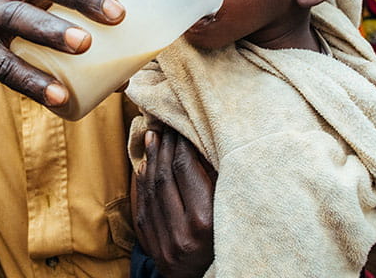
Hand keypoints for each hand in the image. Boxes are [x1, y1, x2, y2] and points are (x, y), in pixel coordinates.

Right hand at [0, 0, 135, 105]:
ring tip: (85, 45)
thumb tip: (125, 80)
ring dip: (54, 29)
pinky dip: (33, 82)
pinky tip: (59, 96)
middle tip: (118, 14)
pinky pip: (6, 67)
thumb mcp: (41, 38)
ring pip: (20, 17)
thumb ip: (79, 51)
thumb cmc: (12, 47)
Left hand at [132, 125, 215, 277]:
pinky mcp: (154, 248)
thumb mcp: (230, 209)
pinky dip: (143, 184)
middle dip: (163, 148)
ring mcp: (165, 243)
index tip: (179, 128)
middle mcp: (182, 233)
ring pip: (151, 191)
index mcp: (205, 221)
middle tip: (163, 128)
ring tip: (152, 139)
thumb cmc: (231, 240)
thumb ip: (216, 180)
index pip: (184, 170)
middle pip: (165, 177)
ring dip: (150, 161)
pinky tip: (145, 167)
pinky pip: (144, 209)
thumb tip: (198, 144)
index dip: (180, 145)